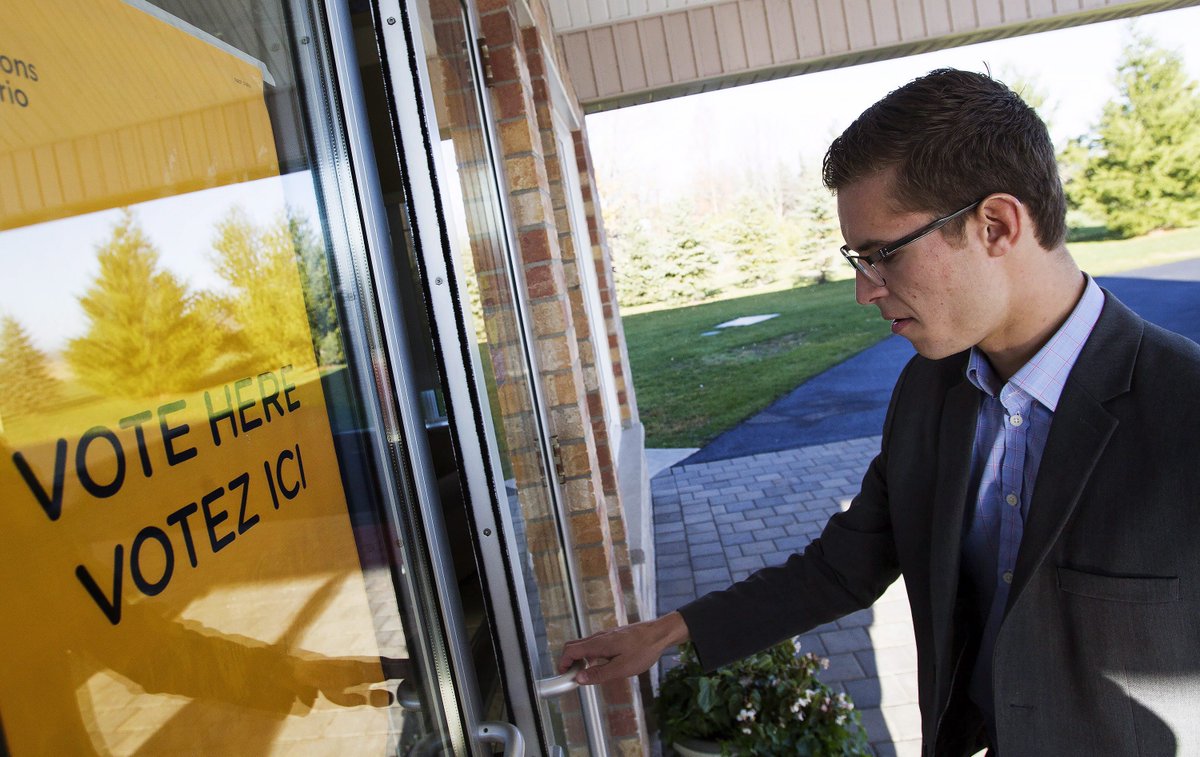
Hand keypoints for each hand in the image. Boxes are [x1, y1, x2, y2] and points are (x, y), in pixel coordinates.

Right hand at [557, 611, 689, 684]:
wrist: (659, 634)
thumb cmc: (643, 650)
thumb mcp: (622, 668)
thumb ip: (599, 674)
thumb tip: (579, 679)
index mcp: (598, 644)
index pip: (570, 650)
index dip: (563, 664)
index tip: (565, 678)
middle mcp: (598, 637)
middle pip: (573, 646)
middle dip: (568, 662)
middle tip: (575, 678)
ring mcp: (605, 635)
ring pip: (583, 646)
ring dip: (580, 660)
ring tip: (589, 675)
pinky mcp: (611, 636)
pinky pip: (593, 645)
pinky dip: (589, 656)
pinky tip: (602, 666)